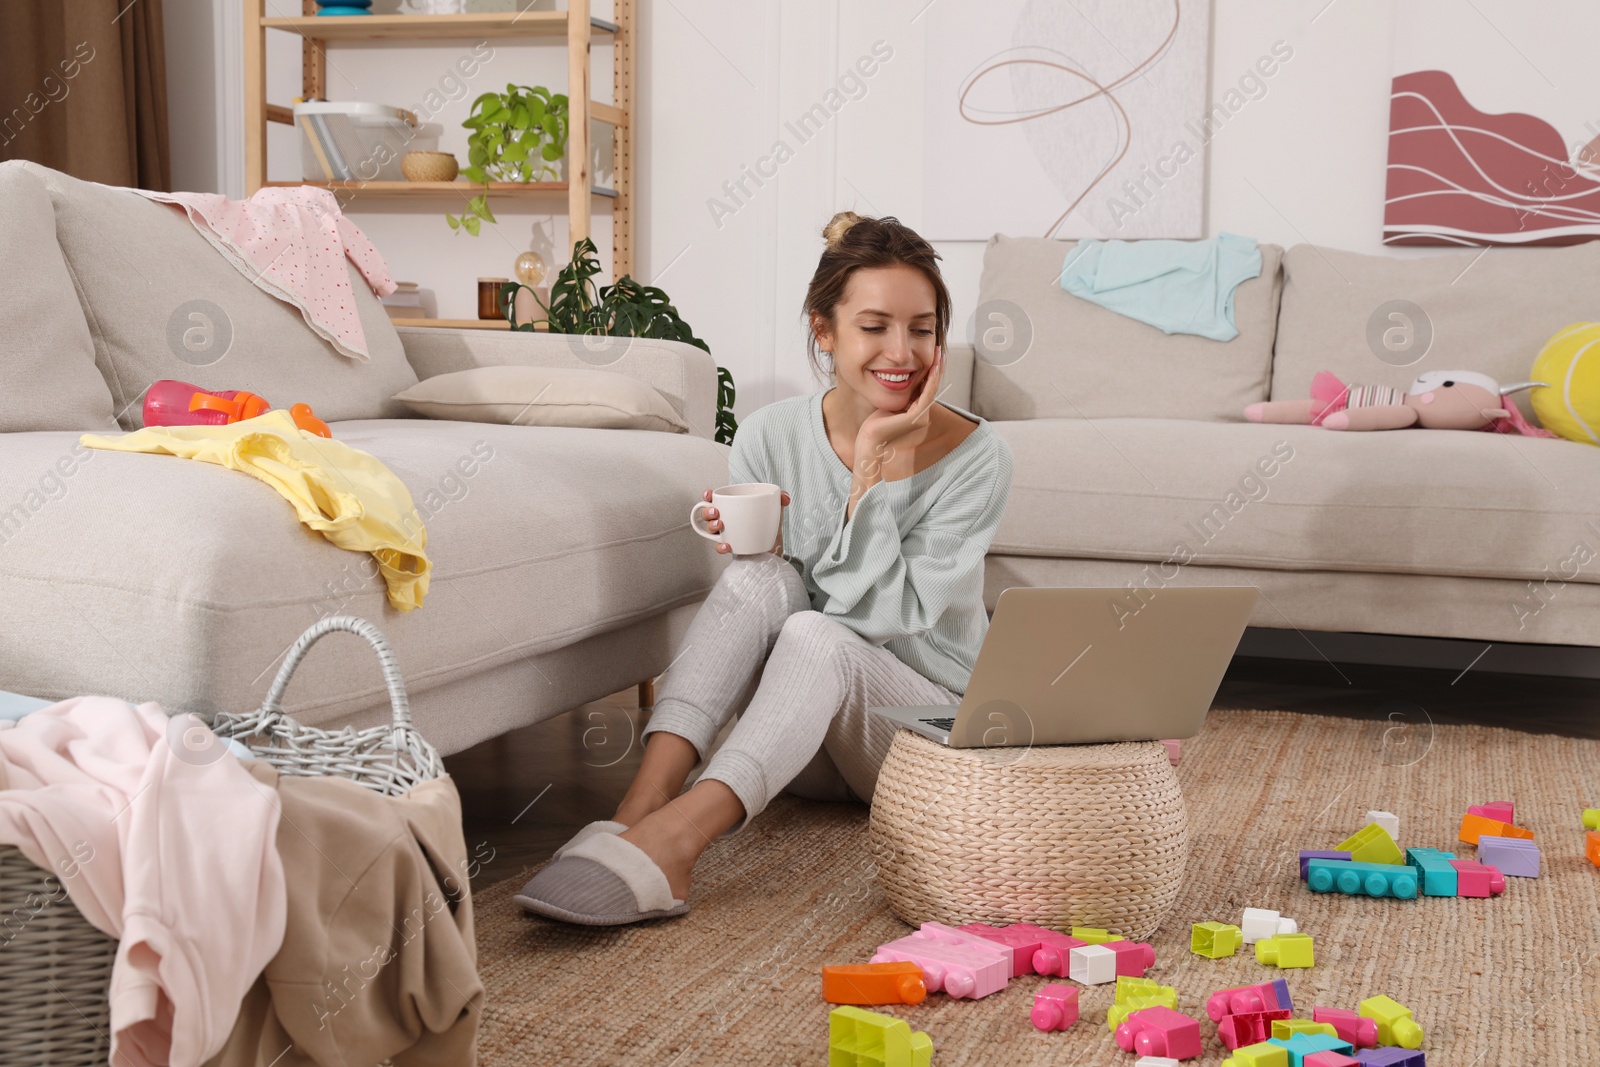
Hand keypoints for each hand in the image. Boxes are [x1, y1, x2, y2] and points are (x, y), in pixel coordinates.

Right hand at [702, 488, 790, 554]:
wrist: (772, 545)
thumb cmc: (767, 523)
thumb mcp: (775, 509)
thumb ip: (781, 499)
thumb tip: (785, 497)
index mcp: (731, 506)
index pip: (714, 499)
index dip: (707, 496)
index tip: (709, 495)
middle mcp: (724, 519)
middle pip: (706, 514)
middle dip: (707, 512)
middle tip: (716, 512)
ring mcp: (725, 534)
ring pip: (709, 530)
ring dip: (711, 526)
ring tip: (720, 525)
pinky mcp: (729, 547)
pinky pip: (719, 548)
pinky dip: (721, 547)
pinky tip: (728, 545)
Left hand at [856, 345, 942, 469]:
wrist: (869, 439)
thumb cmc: (875, 422)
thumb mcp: (891, 403)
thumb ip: (900, 394)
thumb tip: (899, 377)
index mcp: (917, 412)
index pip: (927, 388)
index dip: (931, 371)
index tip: (933, 356)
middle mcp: (922, 415)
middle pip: (932, 387)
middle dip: (937, 367)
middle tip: (939, 351)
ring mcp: (921, 417)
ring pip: (932, 389)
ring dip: (937, 371)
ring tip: (939, 355)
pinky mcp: (916, 417)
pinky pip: (926, 395)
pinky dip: (930, 381)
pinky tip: (932, 368)